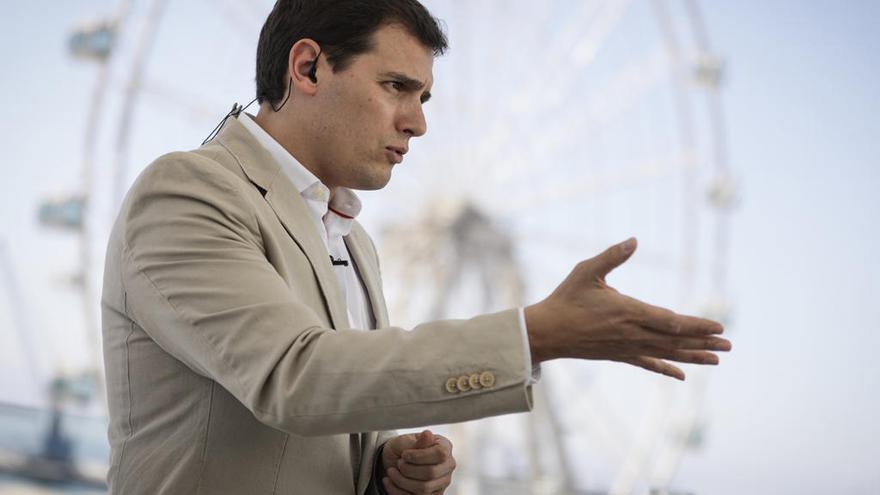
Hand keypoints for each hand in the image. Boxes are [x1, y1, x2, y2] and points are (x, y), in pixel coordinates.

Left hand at [381, 430, 454, 494]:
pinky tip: (389, 481)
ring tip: (391, 471)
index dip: (420, 456)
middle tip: (398, 463)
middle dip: (408, 469)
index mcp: (445, 448)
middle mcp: (447, 466)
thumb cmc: (404, 447)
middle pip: (431, 473)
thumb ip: (418, 441)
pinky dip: (397, 491)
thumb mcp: (406, 440)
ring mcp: (441, 483)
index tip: (404, 454)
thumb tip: (428, 434)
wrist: (396, 460)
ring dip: (401, 481)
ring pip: (423, 489)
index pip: (440, 454)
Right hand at [524, 238, 730, 379]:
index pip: (670, 322)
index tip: (718, 327)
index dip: (696, 326)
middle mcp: (631, 334)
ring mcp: (626, 347)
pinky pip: (647, 364)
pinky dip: (666, 369)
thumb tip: (634, 240)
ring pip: (666, 354)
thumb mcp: (587, 271)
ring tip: (716, 360)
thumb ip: (612, 256)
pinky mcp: (618, 355)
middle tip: (728, 346)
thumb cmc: (566, 298)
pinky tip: (682, 376)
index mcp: (628, 312)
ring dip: (692, 357)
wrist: (547, 332)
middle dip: (703, 343)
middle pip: (674, 341)